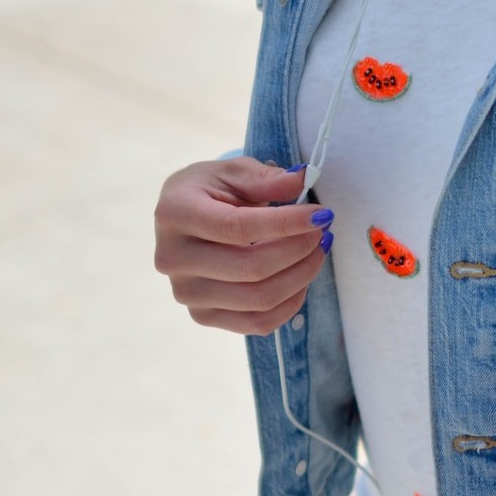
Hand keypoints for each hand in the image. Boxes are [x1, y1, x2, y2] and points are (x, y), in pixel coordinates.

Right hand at [153, 157, 333, 334]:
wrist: (186, 219)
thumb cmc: (212, 191)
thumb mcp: (234, 172)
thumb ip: (267, 178)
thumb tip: (302, 180)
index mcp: (175, 214)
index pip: (237, 227)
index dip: (286, 223)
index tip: (321, 215)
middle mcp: (173, 258)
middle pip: (251, 268)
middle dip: (299, 249)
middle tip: (322, 232)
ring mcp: (186, 293)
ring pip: (259, 299)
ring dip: (301, 275)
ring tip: (317, 251)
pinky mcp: (203, 316)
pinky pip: (258, 323)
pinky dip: (291, 302)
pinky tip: (301, 277)